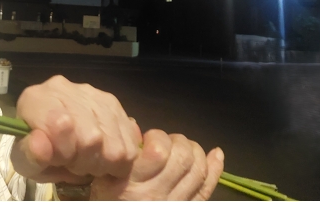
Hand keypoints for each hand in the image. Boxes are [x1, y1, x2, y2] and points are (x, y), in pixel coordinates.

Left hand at [11, 75, 141, 183]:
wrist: (53, 142)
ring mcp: (92, 92)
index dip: (64, 151)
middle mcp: (65, 88)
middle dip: (85, 161)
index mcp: (36, 99)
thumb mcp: (26, 163)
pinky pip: (128, 140)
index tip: (60, 160)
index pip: (60, 123)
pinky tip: (101, 154)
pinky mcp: (113, 102)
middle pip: (91, 137)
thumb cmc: (38, 152)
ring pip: (112, 140)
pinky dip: (118, 157)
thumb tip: (39, 145)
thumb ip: (30, 156)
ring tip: (87, 159)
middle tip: (74, 163)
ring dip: (102, 160)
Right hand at [90, 130, 223, 199]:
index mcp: (132, 184)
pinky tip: (215, 154)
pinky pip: (207, 188)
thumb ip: (120, 151)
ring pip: (197, 170)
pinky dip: (215, 168)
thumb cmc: (107, 201)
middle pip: (183, 158)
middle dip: (178, 141)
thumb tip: (136, 126)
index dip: (158, 136)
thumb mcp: (103, 177)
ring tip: (183, 147)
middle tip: (167, 142)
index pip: (159, 151)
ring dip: (195, 151)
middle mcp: (156, 195)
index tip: (149, 137)